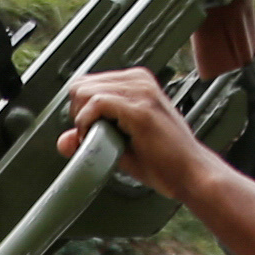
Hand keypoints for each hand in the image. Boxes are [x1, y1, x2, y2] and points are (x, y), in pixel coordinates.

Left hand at [62, 64, 216, 194]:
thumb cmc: (163, 162)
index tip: (93, 131)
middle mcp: (139, 80)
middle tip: (96, 138)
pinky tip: (99, 140)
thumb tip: (63, 140)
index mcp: (136, 82)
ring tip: (101, 141)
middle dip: (79, 114)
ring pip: (85, 91)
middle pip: (80, 85)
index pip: (87, 83)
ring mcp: (141, 92)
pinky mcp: (140, 110)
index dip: (81, 110)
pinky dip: (88, 124)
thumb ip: (90, 138)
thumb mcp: (119, 146)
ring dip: (84, 120)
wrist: (192, 174)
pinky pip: (96, 104)